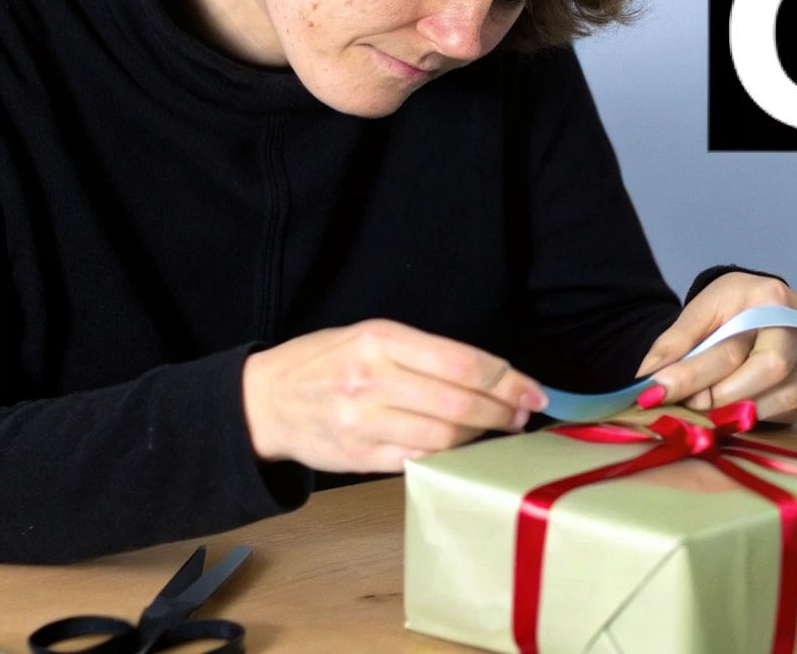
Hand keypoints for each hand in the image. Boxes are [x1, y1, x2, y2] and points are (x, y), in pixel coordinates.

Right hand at [241, 319, 547, 472]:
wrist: (265, 400)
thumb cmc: (326, 362)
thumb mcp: (371, 336)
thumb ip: (426, 352)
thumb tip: (492, 375)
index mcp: (380, 340)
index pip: (464, 363)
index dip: (508, 380)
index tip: (532, 389)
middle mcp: (372, 380)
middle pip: (461, 404)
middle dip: (504, 411)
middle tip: (523, 414)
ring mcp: (363, 423)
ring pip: (445, 438)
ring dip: (480, 437)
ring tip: (495, 430)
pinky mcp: (358, 459)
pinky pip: (419, 460)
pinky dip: (448, 456)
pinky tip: (460, 447)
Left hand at [633, 272, 796, 424]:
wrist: (759, 303)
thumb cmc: (730, 305)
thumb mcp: (699, 312)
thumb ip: (674, 343)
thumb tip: (646, 383)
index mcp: (773, 298)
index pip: (733, 347)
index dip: (693, 375)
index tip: (657, 393)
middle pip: (771, 372)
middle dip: (723, 397)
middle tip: (687, 407)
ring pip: (786, 398)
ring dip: (742, 411)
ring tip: (706, 411)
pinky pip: (791, 410)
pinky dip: (758, 415)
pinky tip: (733, 412)